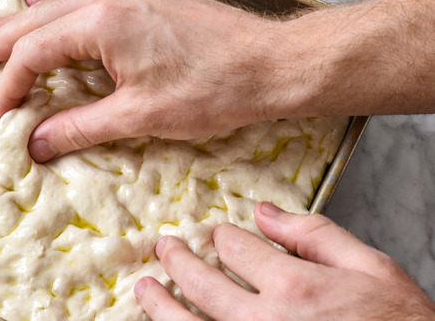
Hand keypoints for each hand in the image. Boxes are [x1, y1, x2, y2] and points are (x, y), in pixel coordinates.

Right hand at [0, 0, 282, 161]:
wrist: (271, 61)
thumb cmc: (212, 88)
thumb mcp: (140, 116)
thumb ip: (80, 127)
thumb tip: (36, 143)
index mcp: (102, 21)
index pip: (35, 53)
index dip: (10, 86)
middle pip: (36, 21)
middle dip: (0, 44)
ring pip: (58, 6)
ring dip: (23, 24)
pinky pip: (84, 0)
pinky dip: (56, 12)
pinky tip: (43, 9)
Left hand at [135, 202, 434, 319]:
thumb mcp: (371, 267)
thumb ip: (314, 234)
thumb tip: (265, 211)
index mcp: (294, 285)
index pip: (236, 248)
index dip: (223, 237)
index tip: (217, 235)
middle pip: (201, 284)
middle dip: (178, 261)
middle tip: (164, 248)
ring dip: (160, 306)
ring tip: (145, 289)